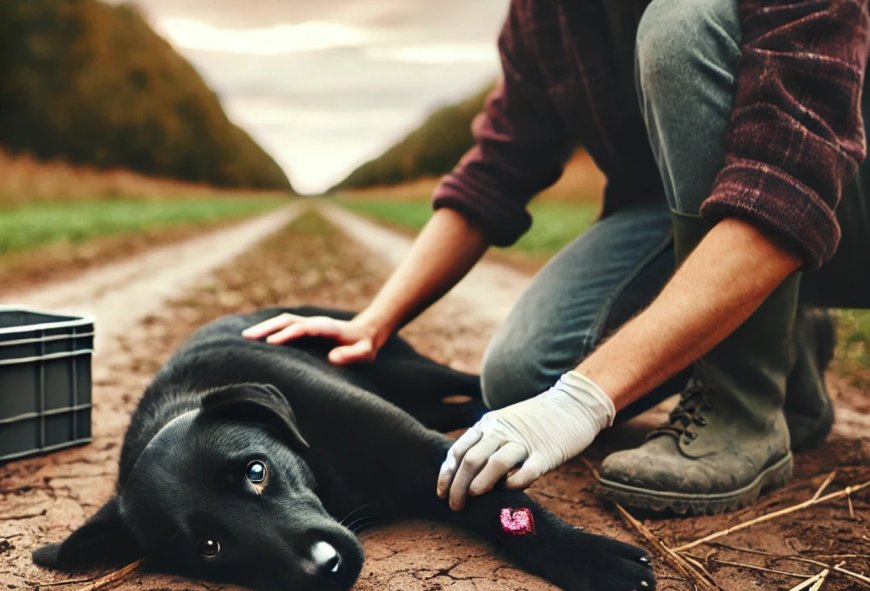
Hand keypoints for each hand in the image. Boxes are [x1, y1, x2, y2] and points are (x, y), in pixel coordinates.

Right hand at [242, 313, 379, 364]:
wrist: (366, 332)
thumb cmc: (364, 346)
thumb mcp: (365, 352)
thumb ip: (352, 355)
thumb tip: (333, 358)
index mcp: (328, 328)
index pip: (304, 329)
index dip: (289, 334)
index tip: (271, 342)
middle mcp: (315, 322)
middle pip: (288, 320)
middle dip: (268, 327)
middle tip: (247, 337)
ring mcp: (309, 323)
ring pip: (283, 321)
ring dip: (264, 327)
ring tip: (245, 337)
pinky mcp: (305, 328)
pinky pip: (285, 326)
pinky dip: (269, 329)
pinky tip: (256, 337)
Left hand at [436, 371, 614, 509]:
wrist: (573, 403)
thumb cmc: (535, 421)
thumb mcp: (505, 424)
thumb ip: (487, 445)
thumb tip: (466, 478)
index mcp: (489, 424)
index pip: (459, 450)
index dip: (447, 473)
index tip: (442, 493)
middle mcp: (503, 431)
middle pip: (472, 459)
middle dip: (458, 485)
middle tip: (455, 505)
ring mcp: (525, 442)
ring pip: (495, 463)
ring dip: (480, 483)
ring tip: (472, 497)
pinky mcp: (547, 453)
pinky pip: (528, 471)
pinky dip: (515, 483)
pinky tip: (509, 490)